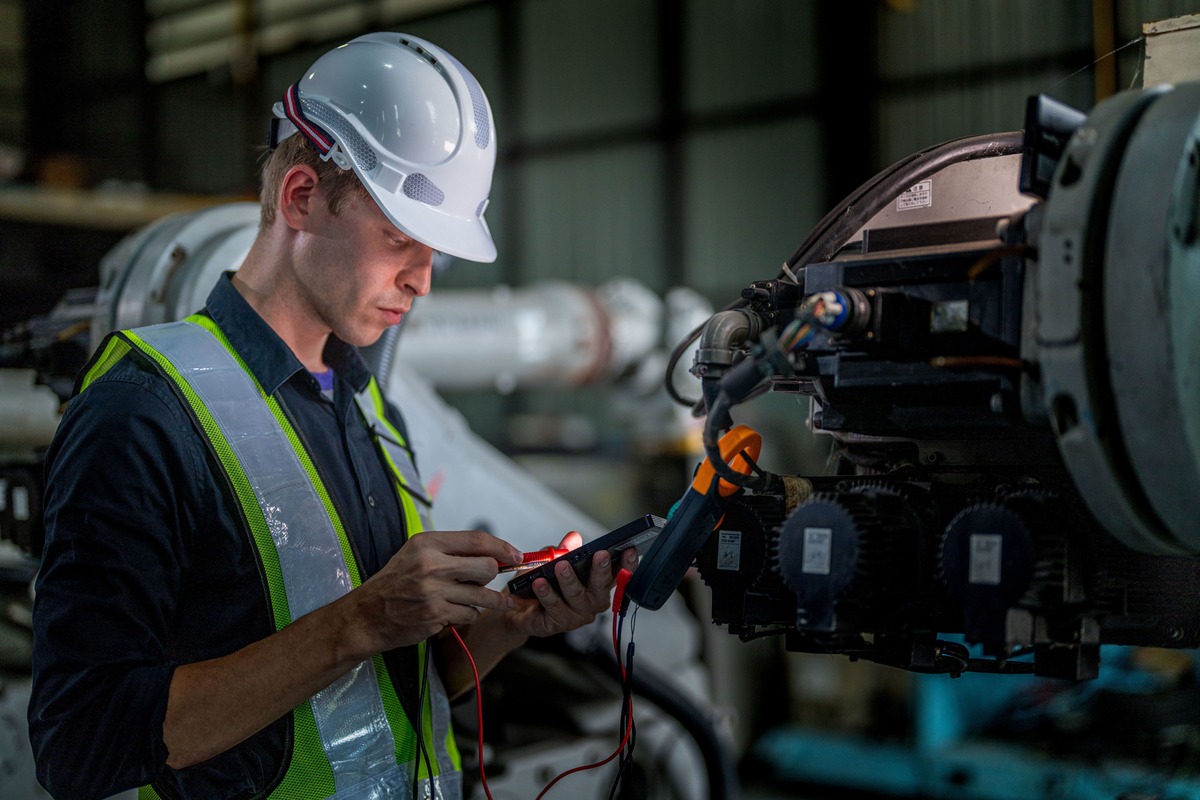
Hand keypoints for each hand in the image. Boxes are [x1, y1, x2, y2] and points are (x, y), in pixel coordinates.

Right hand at [343, 530, 521, 654]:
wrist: (367, 615)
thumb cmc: (396, 582)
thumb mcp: (417, 554)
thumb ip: (451, 551)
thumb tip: (493, 553)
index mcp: (428, 543)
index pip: (477, 540)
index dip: (503, 547)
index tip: (516, 555)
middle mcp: (431, 564)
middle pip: (487, 567)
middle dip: (494, 575)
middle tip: (488, 580)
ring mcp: (434, 592)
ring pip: (483, 595)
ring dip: (490, 600)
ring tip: (492, 601)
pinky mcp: (436, 615)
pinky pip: (470, 614)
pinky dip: (469, 614)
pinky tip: (457, 611)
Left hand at [504, 530, 638, 637]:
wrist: (516, 608)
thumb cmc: (541, 583)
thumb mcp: (551, 561)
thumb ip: (564, 550)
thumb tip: (573, 537)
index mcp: (596, 586)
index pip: (616, 575)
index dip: (627, 564)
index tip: (630, 550)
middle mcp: (590, 603)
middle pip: (600, 588)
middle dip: (601, 571)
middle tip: (600, 555)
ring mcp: (575, 616)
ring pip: (576, 597)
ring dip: (569, 580)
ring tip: (560, 566)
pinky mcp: (556, 625)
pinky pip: (553, 608)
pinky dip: (546, 593)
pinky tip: (539, 583)